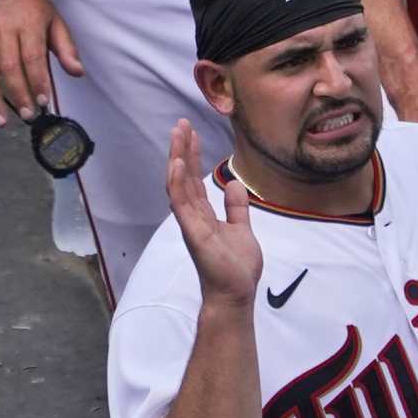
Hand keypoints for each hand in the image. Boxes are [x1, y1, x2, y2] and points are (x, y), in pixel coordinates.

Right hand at [0, 0, 83, 125]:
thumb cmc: (33, 5)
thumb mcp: (56, 21)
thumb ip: (67, 48)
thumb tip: (78, 73)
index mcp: (27, 26)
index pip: (32, 57)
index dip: (38, 81)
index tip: (45, 101)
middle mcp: (3, 33)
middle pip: (8, 68)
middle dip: (18, 95)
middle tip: (29, 114)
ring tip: (2, 120)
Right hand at [167, 119, 262, 303]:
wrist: (236, 294)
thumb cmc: (236, 268)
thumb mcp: (241, 230)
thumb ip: (236, 209)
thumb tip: (234, 185)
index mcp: (204, 215)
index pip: (194, 179)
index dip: (193, 155)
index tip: (192, 133)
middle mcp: (193, 216)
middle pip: (183, 176)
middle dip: (182, 149)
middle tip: (180, 123)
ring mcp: (190, 223)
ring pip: (179, 184)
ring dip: (177, 157)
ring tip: (177, 133)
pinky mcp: (192, 232)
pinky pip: (180, 204)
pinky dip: (177, 182)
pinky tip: (177, 163)